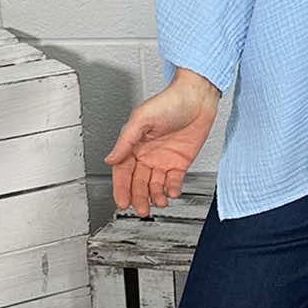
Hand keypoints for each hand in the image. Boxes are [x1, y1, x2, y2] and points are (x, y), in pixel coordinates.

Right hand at [104, 74, 219, 216]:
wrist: (197, 97)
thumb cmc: (169, 101)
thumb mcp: (141, 118)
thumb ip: (125, 141)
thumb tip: (110, 158)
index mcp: (134, 144)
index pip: (123, 171)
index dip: (121, 187)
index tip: (122, 202)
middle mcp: (147, 154)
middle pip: (138, 182)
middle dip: (139, 197)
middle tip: (141, 210)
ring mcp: (164, 159)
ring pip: (155, 184)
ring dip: (155, 196)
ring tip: (158, 203)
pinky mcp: (180, 162)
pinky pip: (174, 180)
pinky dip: (172, 189)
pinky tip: (171, 193)